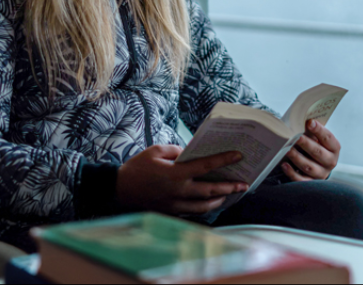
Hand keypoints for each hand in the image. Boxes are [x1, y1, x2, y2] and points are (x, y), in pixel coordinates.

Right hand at [117, 145, 247, 214]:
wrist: (118, 189)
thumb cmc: (137, 167)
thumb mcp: (156, 151)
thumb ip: (176, 151)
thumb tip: (191, 154)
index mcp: (175, 174)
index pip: (205, 166)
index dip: (223, 160)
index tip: (238, 155)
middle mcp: (178, 191)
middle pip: (210, 190)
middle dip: (230, 187)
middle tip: (244, 184)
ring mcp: (175, 204)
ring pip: (204, 206)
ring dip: (219, 199)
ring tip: (229, 193)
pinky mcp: (171, 212)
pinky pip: (192, 211)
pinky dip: (205, 207)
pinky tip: (211, 201)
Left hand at [282, 120, 340, 181]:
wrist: (318, 165)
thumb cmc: (316, 146)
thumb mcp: (318, 139)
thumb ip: (312, 131)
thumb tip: (300, 121)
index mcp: (334, 148)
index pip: (328, 138)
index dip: (319, 130)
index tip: (309, 122)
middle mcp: (330, 162)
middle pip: (319, 153)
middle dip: (307, 144)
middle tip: (297, 137)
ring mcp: (321, 173)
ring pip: (309, 167)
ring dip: (298, 158)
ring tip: (288, 150)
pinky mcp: (311, 182)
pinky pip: (301, 180)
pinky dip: (292, 173)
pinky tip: (284, 165)